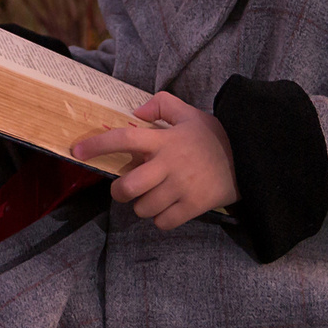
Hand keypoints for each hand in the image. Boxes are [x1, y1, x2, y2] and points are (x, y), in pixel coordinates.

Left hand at [71, 92, 237, 229]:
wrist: (250, 158)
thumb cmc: (214, 137)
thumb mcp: (189, 113)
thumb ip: (161, 104)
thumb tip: (134, 112)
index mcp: (164, 140)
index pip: (123, 139)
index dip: (97, 146)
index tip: (77, 151)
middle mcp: (169, 165)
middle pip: (127, 187)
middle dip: (119, 191)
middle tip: (126, 189)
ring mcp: (181, 188)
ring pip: (143, 208)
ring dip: (142, 206)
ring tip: (154, 197)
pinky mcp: (194, 206)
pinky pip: (163, 222)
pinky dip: (160, 219)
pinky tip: (168, 208)